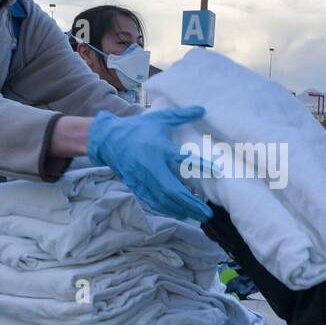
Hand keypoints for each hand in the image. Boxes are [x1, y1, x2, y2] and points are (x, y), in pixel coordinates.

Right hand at [87, 107, 211, 221]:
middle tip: (208, 213)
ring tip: (198, 216)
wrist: (107, 139)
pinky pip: (153, 201)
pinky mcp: (135, 185)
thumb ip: (181, 115)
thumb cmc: (136, 128)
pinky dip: (167, 209)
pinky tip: (179, 213)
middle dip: (191, 203)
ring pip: (163, 200)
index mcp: (159, 149)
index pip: (184, 159)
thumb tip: (202, 108)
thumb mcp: (159, 118)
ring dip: (181, 210)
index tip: (218, 171)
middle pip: (173, 191)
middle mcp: (150, 167)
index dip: (201, 165)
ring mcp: (141, 179)